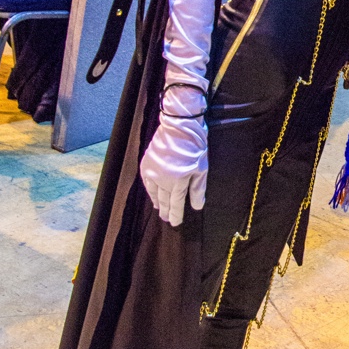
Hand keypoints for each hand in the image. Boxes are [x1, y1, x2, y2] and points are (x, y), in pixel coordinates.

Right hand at [140, 87, 207, 226]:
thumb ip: (198, 189)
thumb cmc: (194, 146)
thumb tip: (197, 206)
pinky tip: (152, 194)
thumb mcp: (201, 168)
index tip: (175, 223)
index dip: (176, 215)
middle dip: (166, 211)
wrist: (178, 125)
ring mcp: (152, 171)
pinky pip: (147, 182)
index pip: (176, 204)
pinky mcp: (147, 163)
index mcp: (178, 181)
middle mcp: (162, 179)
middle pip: (164, 200)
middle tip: (167, 220)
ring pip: (154, 192)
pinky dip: (150, 190)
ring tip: (160, 209)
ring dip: (158, 202)